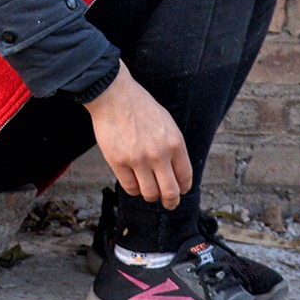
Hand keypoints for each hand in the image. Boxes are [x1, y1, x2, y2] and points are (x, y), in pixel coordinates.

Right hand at [83, 65, 191, 209]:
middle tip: (169, 204)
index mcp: (175, 143)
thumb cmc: (140, 107)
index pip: (185, 177)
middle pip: (170, 192)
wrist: (114, 96)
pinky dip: (134, 189)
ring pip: (149, 193)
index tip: (180, 191)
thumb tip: (174, 170)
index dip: (183, 188)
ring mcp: (138, 160)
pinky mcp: (118, 162)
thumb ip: (173, 147)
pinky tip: (134, 182)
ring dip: (150, 195)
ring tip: (148, 190)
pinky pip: (130, 187)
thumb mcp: (167, 123)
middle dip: (171, 202)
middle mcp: (159, 154)